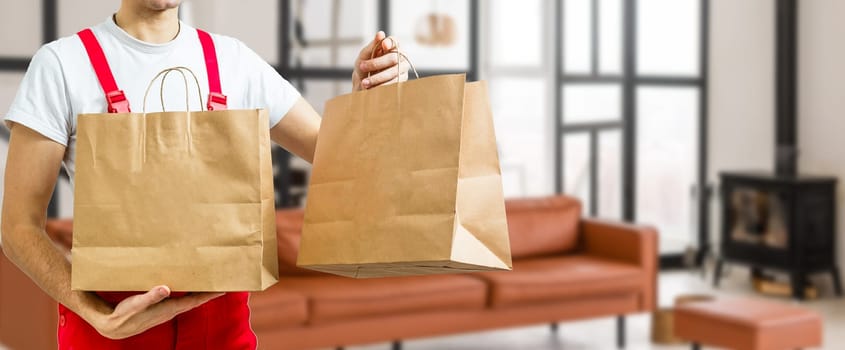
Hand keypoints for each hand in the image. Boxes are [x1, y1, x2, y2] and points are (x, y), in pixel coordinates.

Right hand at [88, 285, 223, 339]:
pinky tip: (189, 285)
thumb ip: (151, 297)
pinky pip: (181, 299)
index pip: (195, 300)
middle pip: (196, 299)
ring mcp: (168, 310)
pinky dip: (188, 291)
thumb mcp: (136, 304)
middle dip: (209, 291)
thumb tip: (165, 288)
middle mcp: (172, 310)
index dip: (209, 294)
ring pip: (189, 299)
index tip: (224, 288)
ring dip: (200, 291)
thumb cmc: (125, 315)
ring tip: (211, 281)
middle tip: (223, 281)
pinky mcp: (162, 308)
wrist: (114, 326)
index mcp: (170, 308)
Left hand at [352, 31, 409, 90]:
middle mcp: (400, 57)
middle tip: (362, 67)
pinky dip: (381, 86)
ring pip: (393, 73)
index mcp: (391, 47)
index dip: (390, 42)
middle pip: (393, 58)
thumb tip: (381, 34)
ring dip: (377, 78)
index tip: (383, 45)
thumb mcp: (364, 55)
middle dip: (376, 63)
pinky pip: (393, 84)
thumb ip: (373, 45)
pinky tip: (371, 88)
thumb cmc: (364, 67)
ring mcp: (402, 70)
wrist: (363, 85)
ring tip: (364, 83)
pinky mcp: (401, 82)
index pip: (395, 41)